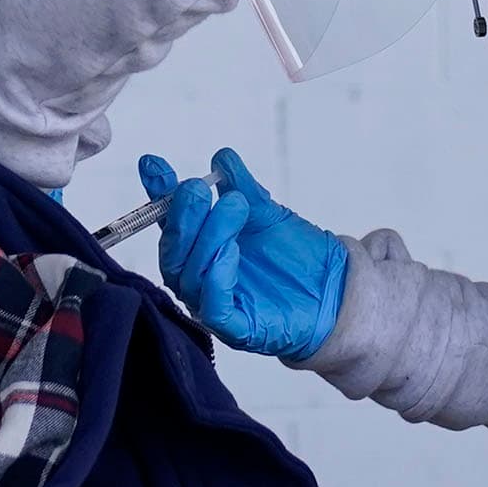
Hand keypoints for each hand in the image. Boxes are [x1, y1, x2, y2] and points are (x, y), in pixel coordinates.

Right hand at [135, 148, 348, 360]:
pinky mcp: (237, 328)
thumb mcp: (266, 213)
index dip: (158, 195)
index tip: (154, 165)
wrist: (333, 287)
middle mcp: (199, 278)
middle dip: (182, 217)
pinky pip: (214, 308)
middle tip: (198, 188)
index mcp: (199, 249)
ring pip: (190, 277)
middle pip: (173, 253)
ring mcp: (215, 305)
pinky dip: (216, 278)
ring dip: (207, 237)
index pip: (169, 223)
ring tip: (232, 205)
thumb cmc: (294, 255)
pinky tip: (230, 251)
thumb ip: (241, 188)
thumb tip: (222, 158)